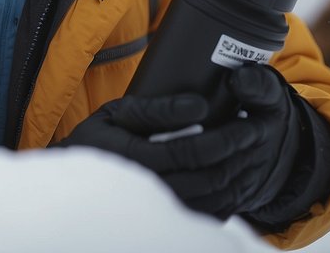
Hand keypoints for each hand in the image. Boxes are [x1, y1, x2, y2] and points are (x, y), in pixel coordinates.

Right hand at [58, 64, 302, 220]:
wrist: (75, 185)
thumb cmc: (97, 141)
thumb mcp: (117, 113)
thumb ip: (156, 110)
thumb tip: (200, 106)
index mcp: (133, 158)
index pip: (189, 151)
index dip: (223, 137)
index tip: (244, 121)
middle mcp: (146, 190)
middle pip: (206, 178)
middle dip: (236, 154)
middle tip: (254, 133)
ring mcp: (156, 212)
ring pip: (211, 201)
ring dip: (236, 175)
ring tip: (249, 152)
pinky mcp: (165, 223)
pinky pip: (205, 217)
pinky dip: (227, 199)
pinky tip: (234, 177)